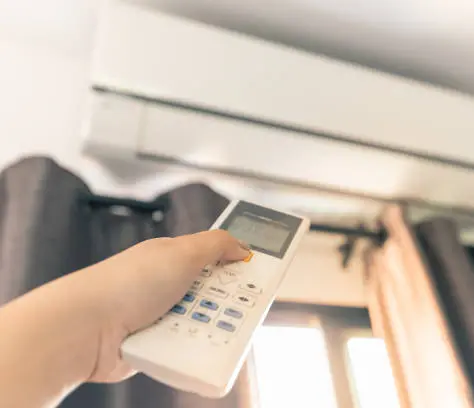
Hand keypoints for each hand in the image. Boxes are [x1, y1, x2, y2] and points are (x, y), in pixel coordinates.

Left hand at [80, 230, 249, 382]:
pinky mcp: (156, 342)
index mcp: (171, 257)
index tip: (257, 269)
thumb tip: (242, 246)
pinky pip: (187, 343)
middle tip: (241, 301)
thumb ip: (217, 244)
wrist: (87, 328)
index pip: (211, 255)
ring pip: (203, 319)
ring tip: (208, 322)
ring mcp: (161, 314)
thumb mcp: (183, 252)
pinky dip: (192, 343)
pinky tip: (192, 341)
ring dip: (209, 322)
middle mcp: (166, 285)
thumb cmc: (127, 283)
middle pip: (213, 291)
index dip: (234, 260)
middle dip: (227, 298)